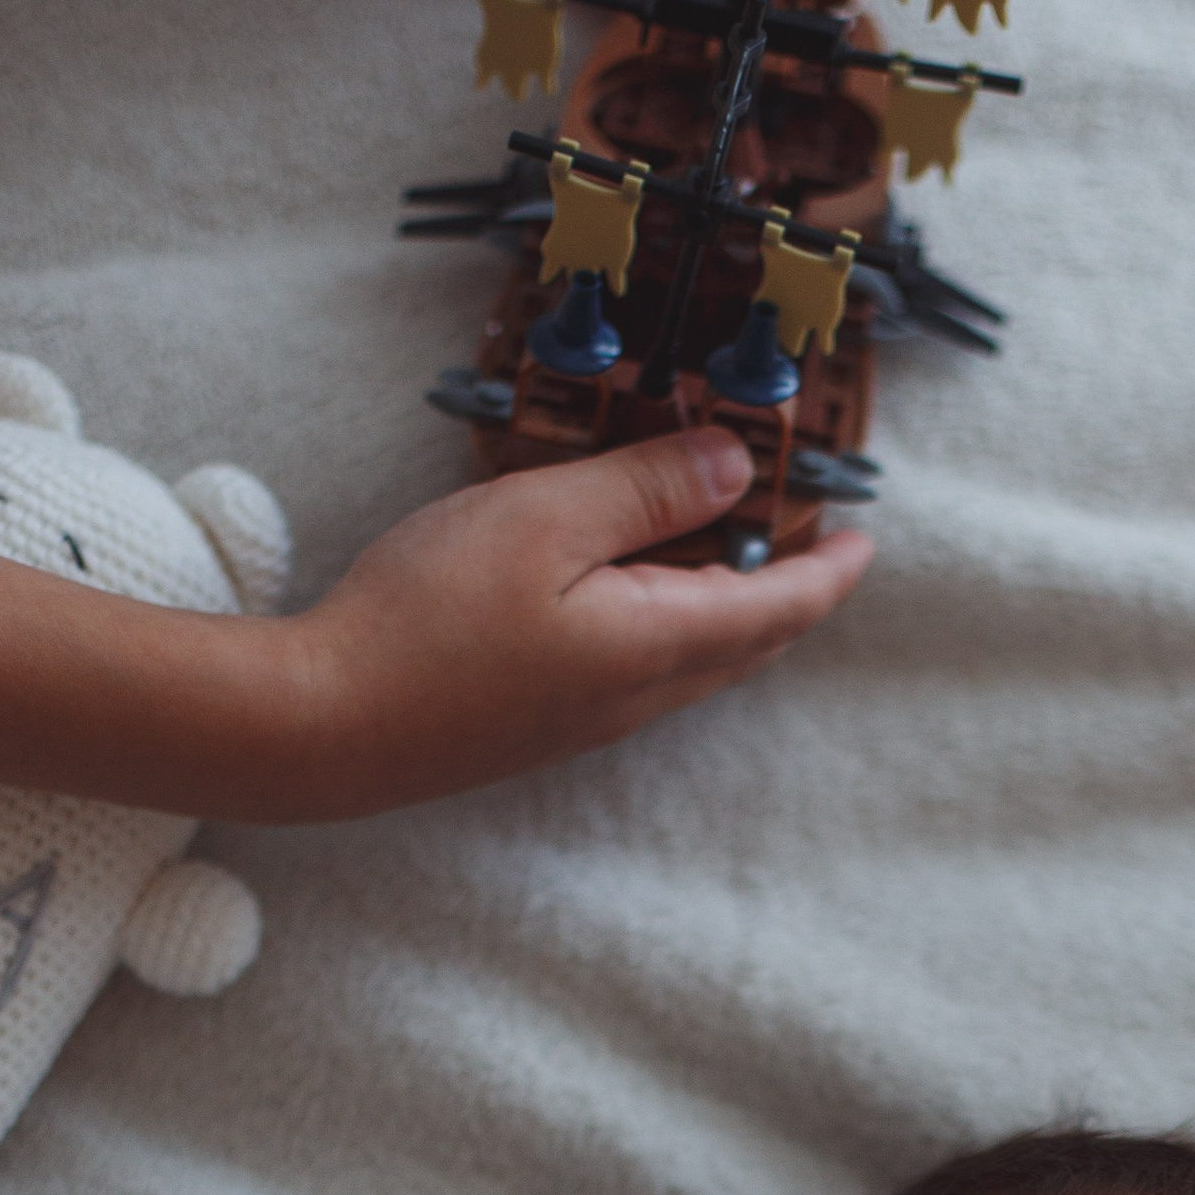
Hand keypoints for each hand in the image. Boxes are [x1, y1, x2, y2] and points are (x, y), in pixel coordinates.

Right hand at [283, 427, 870, 816]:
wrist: (330, 725)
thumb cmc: (428, 618)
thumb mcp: (543, 519)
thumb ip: (645, 490)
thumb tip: (734, 469)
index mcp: (658, 643)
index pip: (778, 608)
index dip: (828, 572)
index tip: (864, 540)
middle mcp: (639, 696)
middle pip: (744, 642)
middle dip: (788, 592)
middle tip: (809, 541)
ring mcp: (590, 719)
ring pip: (692, 660)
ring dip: (727, 610)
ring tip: (731, 553)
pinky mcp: (543, 723)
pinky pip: (640, 672)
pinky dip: (668, 625)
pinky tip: (635, 594)